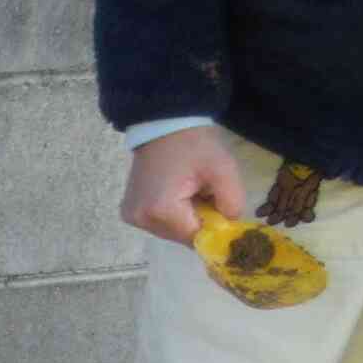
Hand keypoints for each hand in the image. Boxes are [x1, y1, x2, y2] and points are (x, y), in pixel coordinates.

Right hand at [120, 126, 249, 244]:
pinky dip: (173, 215)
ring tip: (189, 192)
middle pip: (183, 237)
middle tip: (205, 194)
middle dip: (199, 221)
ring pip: (172, 232)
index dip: (214, 226)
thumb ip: (233, 203)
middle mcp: (142, 220)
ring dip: (186, 219)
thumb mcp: (223, 169)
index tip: (220, 206)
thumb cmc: (194, 145)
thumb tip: (230, 226)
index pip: (197, 237)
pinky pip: (159, 224)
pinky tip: (174, 194)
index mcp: (162, 210)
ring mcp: (133, 218)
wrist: (164, 126)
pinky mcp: (130, 214)